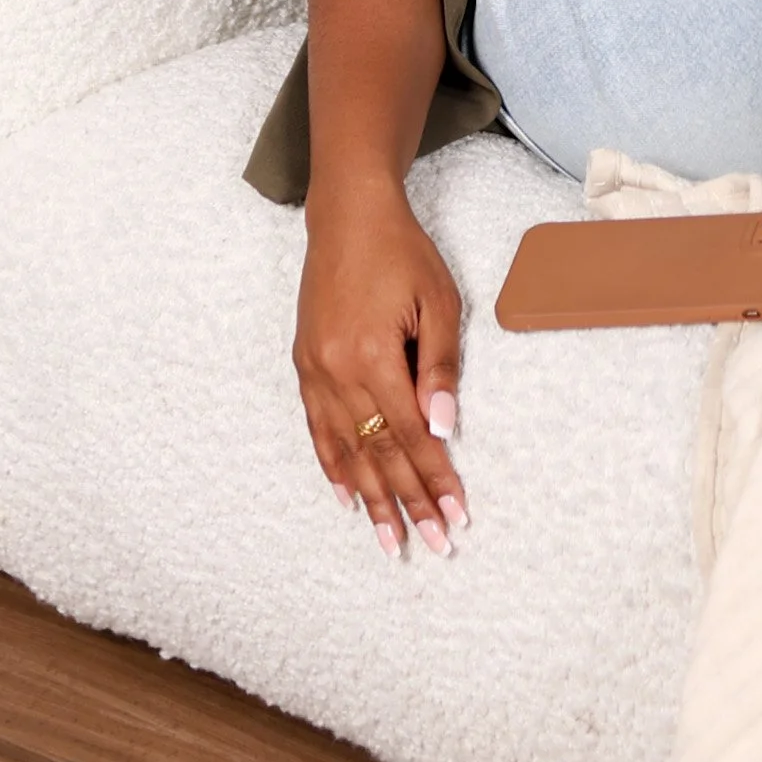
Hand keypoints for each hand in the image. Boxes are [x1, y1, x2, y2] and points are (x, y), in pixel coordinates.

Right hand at [295, 174, 467, 556]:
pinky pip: (318, 429)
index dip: (436, 479)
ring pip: (346, 451)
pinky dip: (333, 466)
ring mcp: (315, 371)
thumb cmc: (402, 253)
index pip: (411, 436)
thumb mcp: (438, 301)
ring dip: (370, 499)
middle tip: (432, 545)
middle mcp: (338, 372)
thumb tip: (443, 427)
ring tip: (389, 541)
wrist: (348, 216)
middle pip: (379, 453)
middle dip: (408, 503)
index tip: (456, 515)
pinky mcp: (304, 365)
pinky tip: (346, 497)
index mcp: (373, 356)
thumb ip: (439, 367)